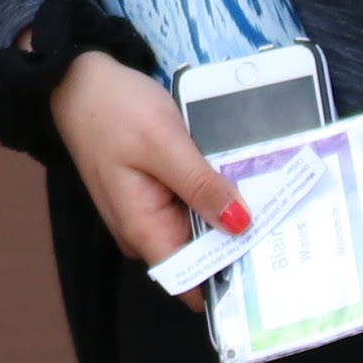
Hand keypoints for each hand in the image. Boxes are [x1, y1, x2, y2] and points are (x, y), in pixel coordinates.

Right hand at [53, 51, 248, 302]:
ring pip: (200, 227)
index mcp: (143, 229)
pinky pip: (192, 203)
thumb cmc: (113, 110)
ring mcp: (150, 210)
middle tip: (285, 221)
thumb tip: (241, 224)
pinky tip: (242, 177)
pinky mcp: (156, 191)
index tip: (269, 267)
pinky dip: (215, 193)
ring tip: (272, 196)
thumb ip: (202, 186)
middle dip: (239, 240)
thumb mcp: (164, 144)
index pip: (190, 283)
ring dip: (230, 213)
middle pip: (201, 255)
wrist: (78, 79)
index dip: (229, 280)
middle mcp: (145, 230)